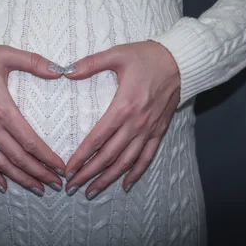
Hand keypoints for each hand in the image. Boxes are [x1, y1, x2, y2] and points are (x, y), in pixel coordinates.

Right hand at [0, 40, 66, 195]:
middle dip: (39, 173)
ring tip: (38, 188)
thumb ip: (34, 62)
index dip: (46, 157)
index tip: (60, 166)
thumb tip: (60, 71)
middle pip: (18, 158)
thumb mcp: (5, 54)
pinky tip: (4, 185)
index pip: (29, 140)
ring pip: (1, 164)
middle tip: (57, 183)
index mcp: (1, 109)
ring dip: (21, 179)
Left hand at [63, 40, 180, 198]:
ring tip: (93, 191)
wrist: (179, 61)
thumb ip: (90, 63)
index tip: (68, 169)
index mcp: (123, 106)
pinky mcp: (159, 130)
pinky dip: (136, 173)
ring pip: (127, 161)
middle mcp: (136, 123)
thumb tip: (66, 71)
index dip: (81, 156)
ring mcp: (149, 129)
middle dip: (89, 173)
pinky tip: (125, 184)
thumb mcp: (117, 54)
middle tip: (72, 187)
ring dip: (109, 178)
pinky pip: (147, 157)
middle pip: (109, 155)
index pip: (97, 138)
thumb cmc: (146, 57)